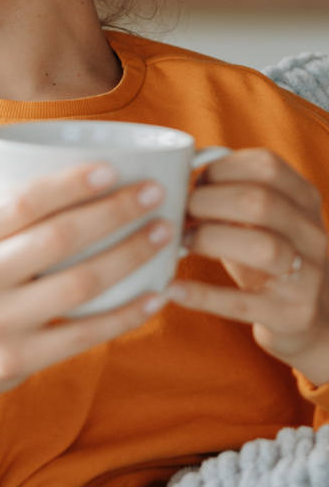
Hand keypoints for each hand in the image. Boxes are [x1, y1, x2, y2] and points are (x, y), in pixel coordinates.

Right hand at [0, 113, 173, 406]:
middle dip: (114, 213)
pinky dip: (125, 316)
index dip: (70, 184)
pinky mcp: (19, 360)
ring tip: (165, 232)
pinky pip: (83, 336)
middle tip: (156, 193)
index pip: (22, 203)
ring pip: (78, 286)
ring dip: (129, 257)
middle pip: (57, 240)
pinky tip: (157, 294)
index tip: (113, 168)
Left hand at [167, 148, 328, 382]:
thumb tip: (176, 176)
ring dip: (210, 240)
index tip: (195, 183)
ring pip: (262, 247)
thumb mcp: (265, 222)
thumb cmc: (271, 260)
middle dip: (208, 202)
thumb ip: (233, 196)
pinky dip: (202, 295)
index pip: (267, 166)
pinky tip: (173, 288)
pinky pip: (242, 303)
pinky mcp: (292, 315)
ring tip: (183, 243)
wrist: (313, 319)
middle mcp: (313, 234)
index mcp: (305, 201)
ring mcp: (308, 276)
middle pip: (260, 202)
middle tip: (181, 213)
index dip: (222, 169)